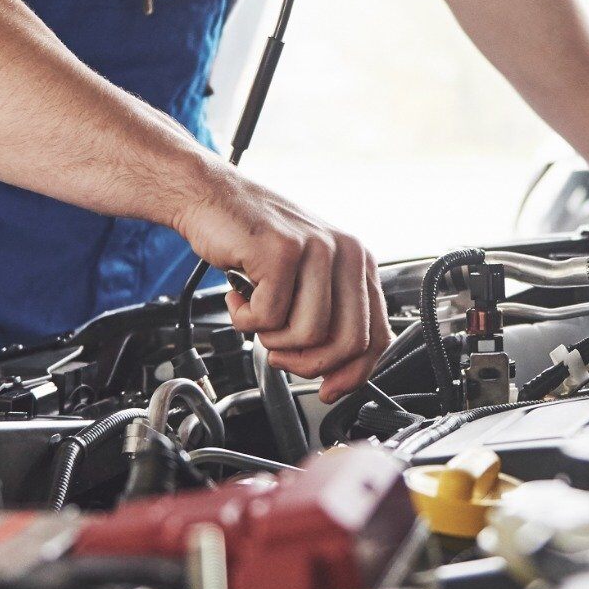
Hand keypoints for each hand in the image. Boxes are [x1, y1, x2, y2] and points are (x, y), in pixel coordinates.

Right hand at [171, 167, 390, 402]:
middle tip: (280, 355)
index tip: (328, 390)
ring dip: (271, 338)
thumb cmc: (254, 242)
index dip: (354, 373)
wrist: (212, 198)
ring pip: (307, 334)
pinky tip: (239, 297)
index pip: (376, 334)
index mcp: (359, 262)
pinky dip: (245, 319)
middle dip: (308, 364)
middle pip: (347, 342)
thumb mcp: (306, 276)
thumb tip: (338, 372)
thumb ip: (328, 315)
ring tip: (256, 314)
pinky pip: (269, 318)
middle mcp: (346, 252)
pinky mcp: (282, 251)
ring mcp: (316, 249)